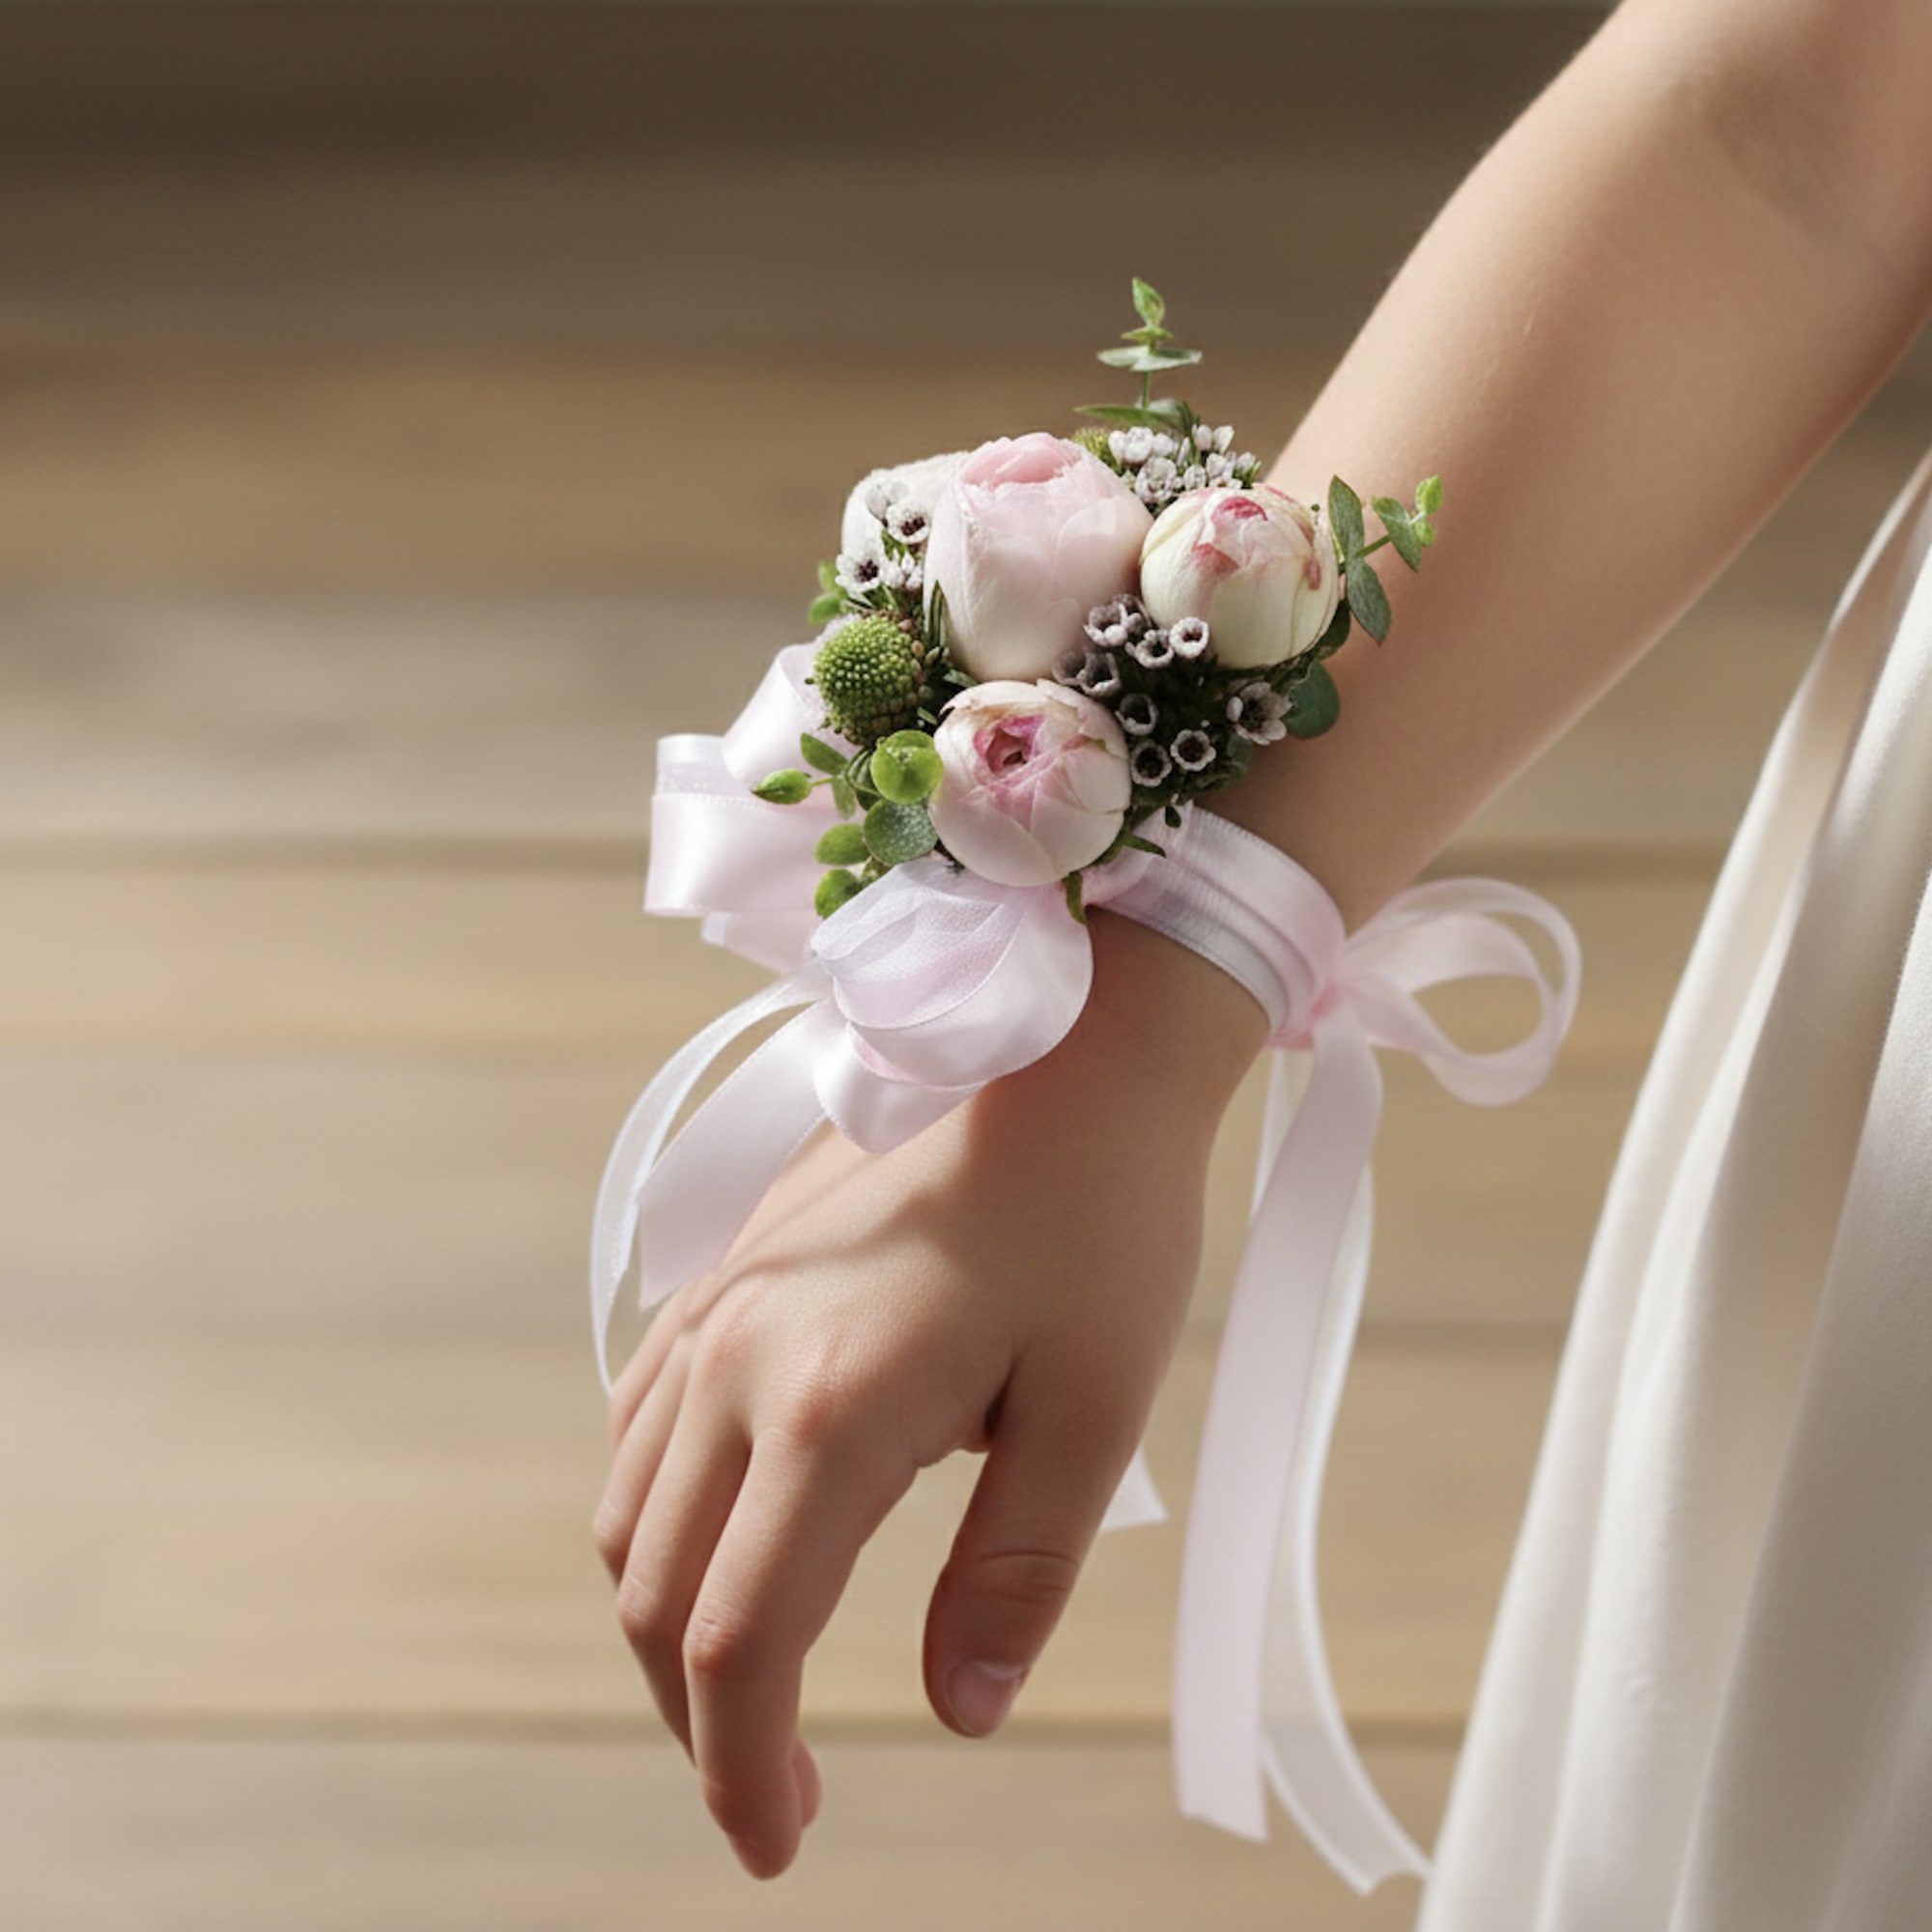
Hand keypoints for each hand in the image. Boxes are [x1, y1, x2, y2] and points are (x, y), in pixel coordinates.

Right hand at [592, 913, 1265, 1879]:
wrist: (1064, 1048)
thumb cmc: (1100, 1220)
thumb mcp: (1091, 1410)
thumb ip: (1015, 1571)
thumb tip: (962, 1715)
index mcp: (831, 1408)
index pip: (741, 1639)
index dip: (742, 1768)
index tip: (775, 1849)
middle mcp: (738, 1361)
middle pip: (660, 1594)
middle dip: (702, 1721)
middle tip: (782, 1797)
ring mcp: (716, 1310)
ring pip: (631, 1514)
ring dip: (670, 1623)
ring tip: (750, 1691)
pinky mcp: (724, 1276)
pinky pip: (638, 1425)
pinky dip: (656, 1520)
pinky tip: (717, 1541)